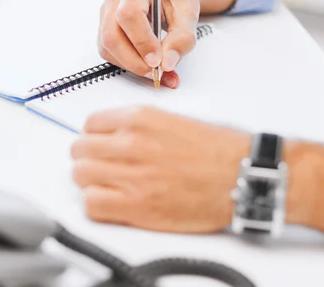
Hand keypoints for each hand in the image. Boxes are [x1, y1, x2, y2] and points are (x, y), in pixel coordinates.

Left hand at [71, 106, 250, 232]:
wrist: (243, 177)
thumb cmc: (218, 151)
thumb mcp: (173, 120)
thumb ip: (137, 125)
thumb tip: (112, 136)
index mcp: (140, 118)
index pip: (90, 124)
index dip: (93, 137)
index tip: (99, 146)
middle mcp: (131, 142)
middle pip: (79, 149)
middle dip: (87, 158)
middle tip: (101, 167)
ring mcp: (132, 174)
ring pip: (80, 175)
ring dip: (89, 181)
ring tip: (106, 186)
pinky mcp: (136, 206)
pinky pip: (91, 204)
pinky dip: (95, 204)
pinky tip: (111, 203)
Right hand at [98, 0, 199, 88]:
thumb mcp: (189, 11)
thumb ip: (183, 37)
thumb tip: (167, 63)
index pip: (129, 15)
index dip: (141, 41)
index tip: (157, 61)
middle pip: (112, 35)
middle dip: (134, 60)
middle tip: (156, 72)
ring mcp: (105, 11)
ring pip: (107, 46)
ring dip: (130, 64)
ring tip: (154, 69)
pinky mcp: (104, 26)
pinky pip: (108, 51)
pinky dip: (126, 63)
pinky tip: (144, 63)